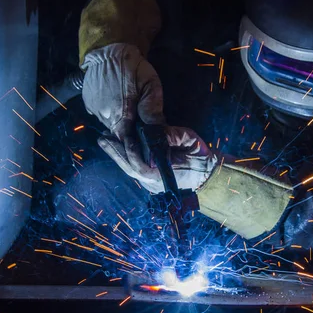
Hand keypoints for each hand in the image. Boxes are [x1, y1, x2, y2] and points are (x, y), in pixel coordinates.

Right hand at [81, 43, 164, 140]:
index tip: (146, 144)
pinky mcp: (88, 102)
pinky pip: (100, 114)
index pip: (127, 143)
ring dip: (120, 120)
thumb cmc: (133, 67)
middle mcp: (103, 116)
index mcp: (120, 115)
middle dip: (130, 131)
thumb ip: (152, 109)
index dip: (137, 146)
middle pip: (119, 134)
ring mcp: (93, 109)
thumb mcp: (150, 86)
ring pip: (110, 124)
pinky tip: (117, 101)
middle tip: (140, 120)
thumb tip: (157, 131)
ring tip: (129, 108)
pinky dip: (110, 112)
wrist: (109, 49)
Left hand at [98, 126, 217, 193]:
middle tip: (103, 139)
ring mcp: (151, 182)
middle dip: (116, 153)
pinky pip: (134, 168)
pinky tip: (117, 146)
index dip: (131, 152)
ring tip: (105, 141)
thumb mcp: (189, 140)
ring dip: (117, 155)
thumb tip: (153, 130)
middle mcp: (153, 182)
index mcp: (163, 175)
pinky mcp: (150, 179)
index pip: (140, 166)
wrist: (208, 174)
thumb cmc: (200, 156)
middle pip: (130, 168)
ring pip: (130, 169)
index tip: (125, 138)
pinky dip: (125, 157)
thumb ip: (172, 136)